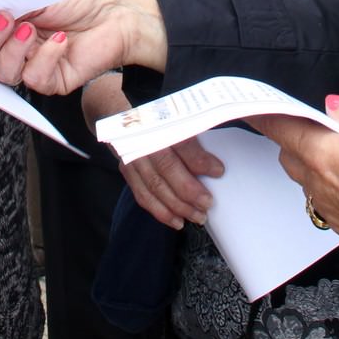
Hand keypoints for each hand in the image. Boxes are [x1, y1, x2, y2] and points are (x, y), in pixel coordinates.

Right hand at [0, 0, 166, 93]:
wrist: (119, 8)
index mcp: (6, 22)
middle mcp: (15, 47)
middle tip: (4, 17)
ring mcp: (33, 64)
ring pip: (2, 72)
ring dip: (11, 50)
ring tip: (30, 28)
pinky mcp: (54, 80)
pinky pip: (35, 78)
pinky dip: (44, 58)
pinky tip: (59, 41)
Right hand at [83, 73, 222, 228]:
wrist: (119, 118)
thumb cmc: (156, 119)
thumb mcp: (175, 117)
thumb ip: (194, 132)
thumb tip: (217, 160)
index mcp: (159, 122)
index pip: (180, 141)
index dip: (199, 159)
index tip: (219, 171)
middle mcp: (143, 140)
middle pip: (166, 168)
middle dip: (189, 190)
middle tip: (208, 203)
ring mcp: (132, 158)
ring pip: (154, 186)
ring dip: (177, 206)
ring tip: (198, 217)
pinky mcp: (127, 172)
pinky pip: (143, 196)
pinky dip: (160, 212)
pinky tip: (176, 221)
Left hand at [255, 96, 338, 285]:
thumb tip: (336, 107)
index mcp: (326, 159)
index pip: (282, 130)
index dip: (267, 115)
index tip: (257, 108)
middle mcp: (323, 191)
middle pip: (293, 157)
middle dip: (299, 138)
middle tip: (325, 125)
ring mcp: (336, 216)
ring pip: (312, 183)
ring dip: (320, 165)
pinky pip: (331, 204)